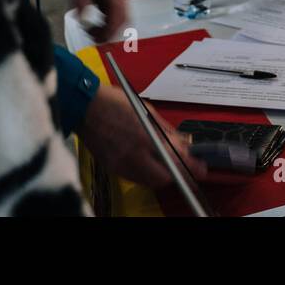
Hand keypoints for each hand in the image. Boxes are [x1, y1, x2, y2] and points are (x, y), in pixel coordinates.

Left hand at [56, 0, 126, 39]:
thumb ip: (82, 1)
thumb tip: (83, 21)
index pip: (120, 14)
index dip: (111, 30)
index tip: (98, 39)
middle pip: (123, 17)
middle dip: (111, 31)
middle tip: (94, 39)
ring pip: (118, 16)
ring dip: (107, 27)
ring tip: (89, 32)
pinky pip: (111, 11)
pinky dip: (103, 21)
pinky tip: (90, 23)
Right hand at [78, 85, 211, 187]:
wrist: (84, 106)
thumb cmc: (113, 103)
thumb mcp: (147, 110)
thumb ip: (167, 130)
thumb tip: (183, 142)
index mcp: (144, 137)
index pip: (175, 160)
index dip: (191, 168)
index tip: (201, 169)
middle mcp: (133, 155)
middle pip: (164, 178)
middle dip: (178, 175)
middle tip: (186, 168)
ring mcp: (120, 164)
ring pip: (149, 181)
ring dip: (163, 175)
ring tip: (169, 164)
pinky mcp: (111, 168)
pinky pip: (134, 178)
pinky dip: (146, 174)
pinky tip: (150, 163)